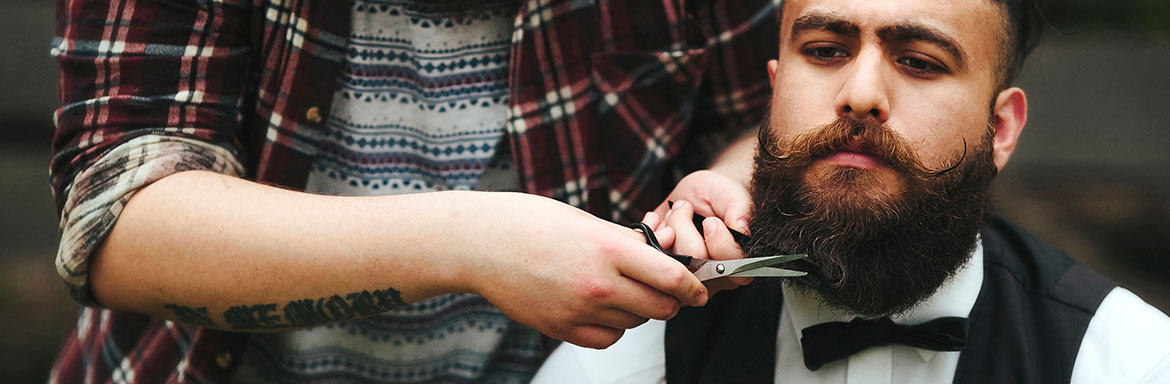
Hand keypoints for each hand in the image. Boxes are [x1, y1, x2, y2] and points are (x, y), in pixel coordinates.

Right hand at [455, 192, 707, 348]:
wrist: (480, 244)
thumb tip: (663, 251)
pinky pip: (608, 339)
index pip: (670, 276)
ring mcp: (578, 311)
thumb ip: (627, 241)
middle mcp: (597, 284)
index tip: (698, 289)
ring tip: (621, 290)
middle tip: (665, 290)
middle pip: (659, 307)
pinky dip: (613, 327)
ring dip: (639, 311)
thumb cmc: (530, 222)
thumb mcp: (586, 220)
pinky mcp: (561, 329)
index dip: (692, 286)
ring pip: (635, 324)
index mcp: (607, 249)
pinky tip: (601, 308)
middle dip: (670, 300)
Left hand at [646, 170, 753, 294]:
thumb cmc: (717, 197)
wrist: (692, 197)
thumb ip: (740, 208)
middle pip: (696, 261)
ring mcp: (685, 277)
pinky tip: (657, 220)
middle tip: (685, 207)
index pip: (732, 269)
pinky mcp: (661, 271)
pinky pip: (647, 257)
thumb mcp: (730, 193)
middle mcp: (713, 276)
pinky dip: (649, 231)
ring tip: (674, 212)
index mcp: (738, 264)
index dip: (720, 243)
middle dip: (684, 226)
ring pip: (670, 259)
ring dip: (668, 227)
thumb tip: (742, 228)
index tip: (711, 221)